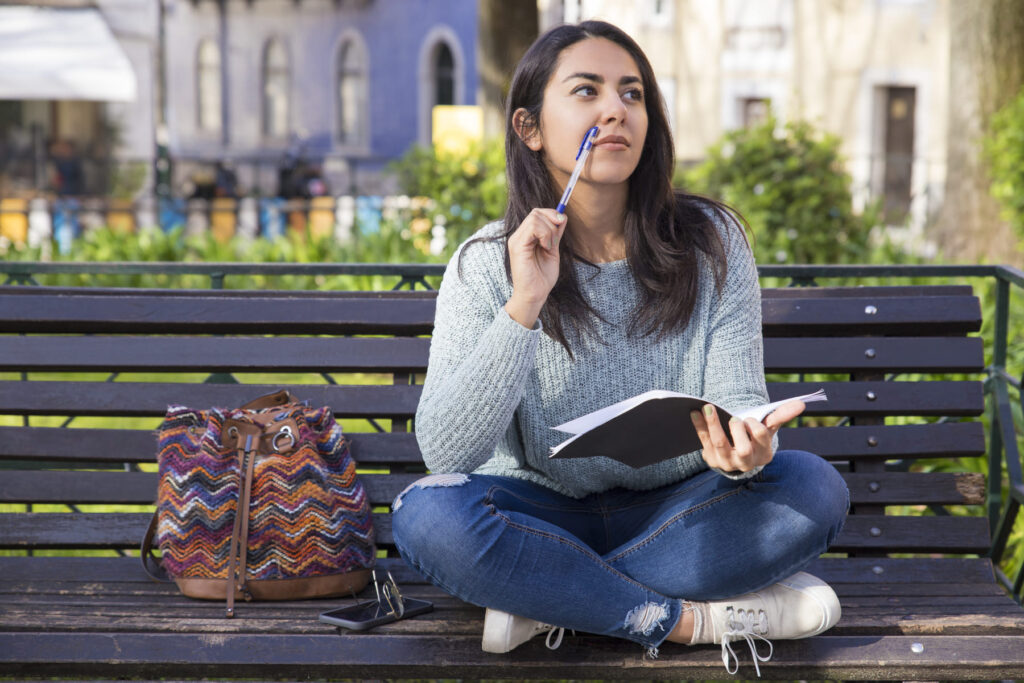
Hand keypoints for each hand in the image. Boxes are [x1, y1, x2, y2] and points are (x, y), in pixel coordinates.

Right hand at [507, 208, 565, 307]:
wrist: (534, 295)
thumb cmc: (542, 277)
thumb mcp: (553, 250)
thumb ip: (555, 234)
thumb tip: (562, 216)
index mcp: (526, 236)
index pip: (537, 213)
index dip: (551, 214)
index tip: (561, 224)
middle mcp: (518, 236)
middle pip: (536, 212)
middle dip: (552, 221)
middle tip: (556, 240)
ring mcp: (516, 240)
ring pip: (535, 217)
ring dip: (549, 230)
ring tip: (549, 247)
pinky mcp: (517, 246)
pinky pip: (533, 228)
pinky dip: (545, 234)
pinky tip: (546, 247)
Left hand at [690, 399, 805, 472]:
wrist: (737, 453)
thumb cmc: (754, 436)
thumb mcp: (768, 427)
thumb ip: (782, 415)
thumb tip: (801, 404)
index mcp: (763, 454)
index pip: (761, 439)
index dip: (754, 427)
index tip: (749, 419)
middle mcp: (746, 462)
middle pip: (742, 449)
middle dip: (738, 431)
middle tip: (735, 418)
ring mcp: (727, 462)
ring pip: (720, 445)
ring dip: (713, 425)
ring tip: (708, 407)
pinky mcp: (711, 459)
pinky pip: (703, 442)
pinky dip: (699, 426)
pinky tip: (694, 412)